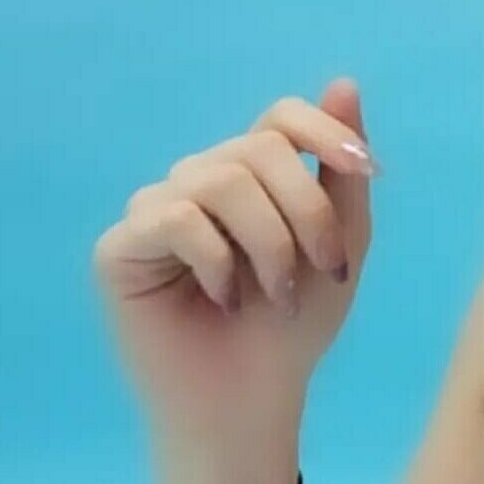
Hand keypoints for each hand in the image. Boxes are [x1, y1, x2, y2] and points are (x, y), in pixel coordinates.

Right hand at [92, 77, 378, 437]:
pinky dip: (217, 260)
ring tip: (277, 295)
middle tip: (326, 270)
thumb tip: (343, 81)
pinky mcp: (120, 246)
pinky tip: (225, 300)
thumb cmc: (293, 328)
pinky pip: (177, 217)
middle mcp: (201, 179)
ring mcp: (156, 208)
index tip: (364, 170)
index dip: (323, 130)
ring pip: (224, 179)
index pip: (281, 116)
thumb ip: (341, 171)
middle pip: (261, 148)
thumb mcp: (340, 243)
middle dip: (308, 210)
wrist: (251, 403)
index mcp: (252, 174)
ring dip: (270, 242)